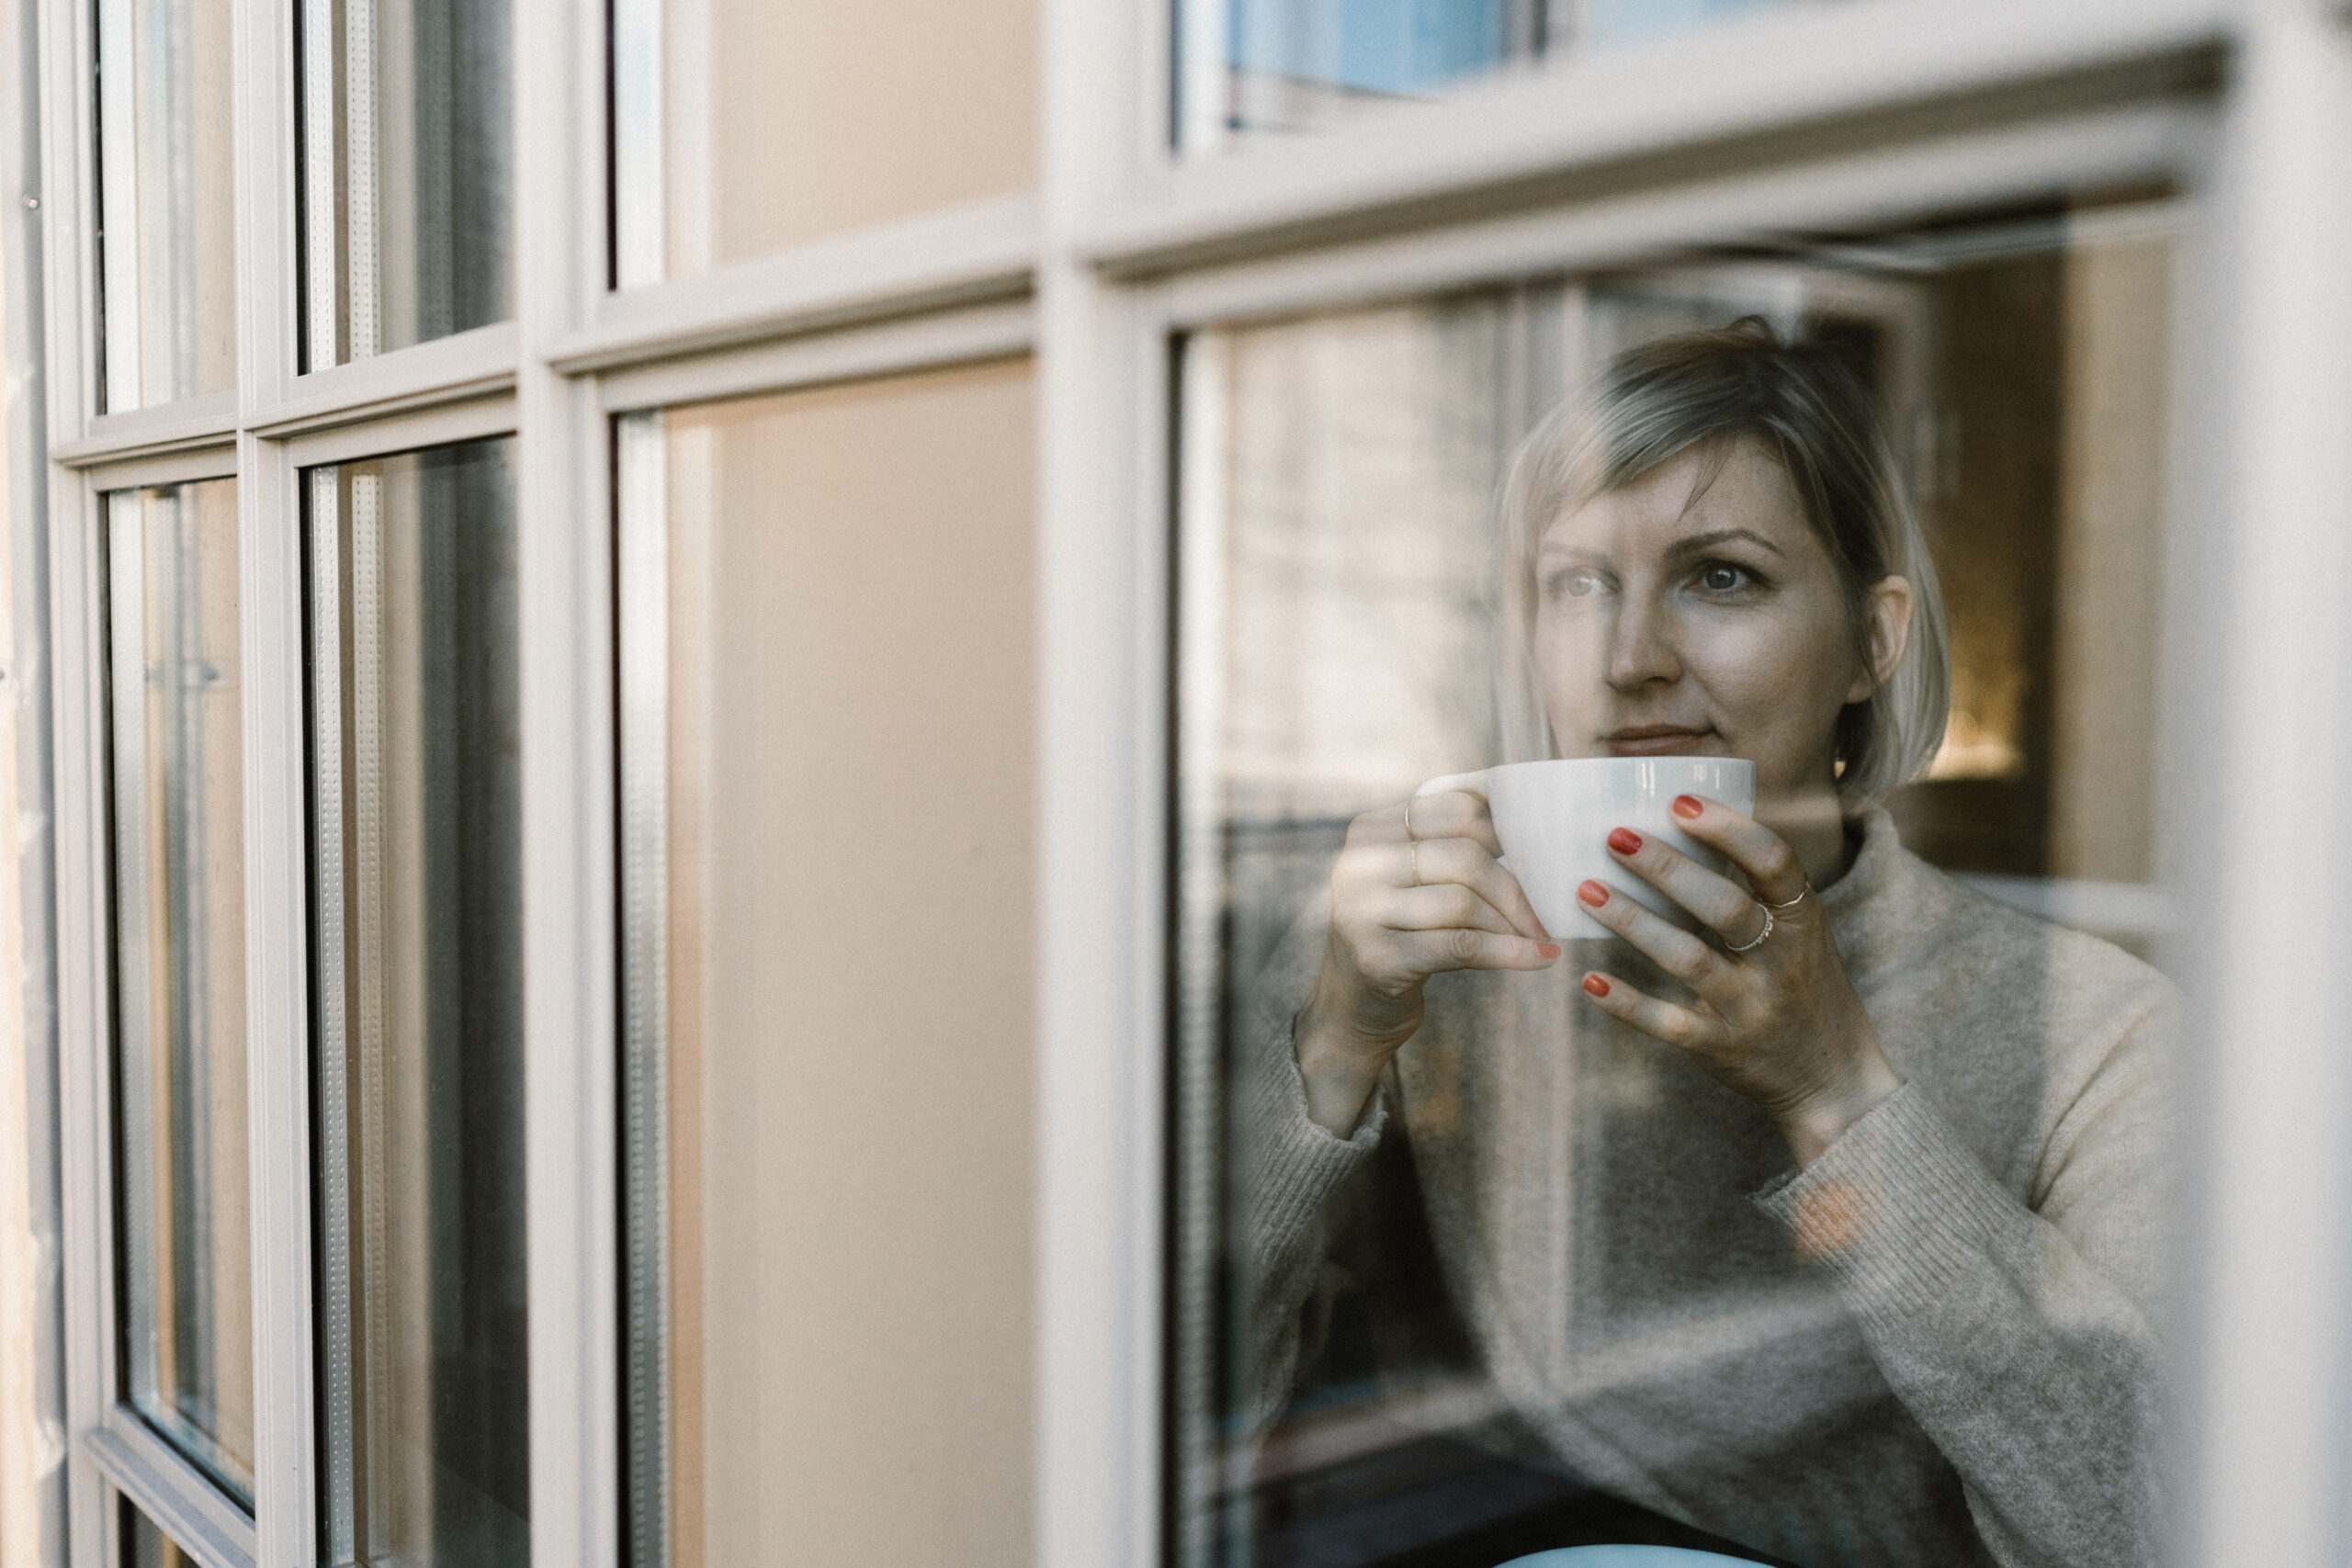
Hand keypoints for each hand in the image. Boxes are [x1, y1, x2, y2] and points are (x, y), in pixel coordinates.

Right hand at [1295, 789, 1560, 1134]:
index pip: (1454, 810)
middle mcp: (1358, 865)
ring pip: (1464, 902)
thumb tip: (1538, 833)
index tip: (1542, 854)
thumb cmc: (1400, 936)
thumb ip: (1454, 849)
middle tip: (1546, 913)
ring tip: (1538, 939)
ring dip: (1512, 924)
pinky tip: (1539, 959)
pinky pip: (1461, 946)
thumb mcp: (1414, 883)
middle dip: (1516, 887)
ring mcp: (1360, 911)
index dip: (1507, 830)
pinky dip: (1507, 952)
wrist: (1351, 1009)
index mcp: (1370, 832)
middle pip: (1463, 856)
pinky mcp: (1376, 958)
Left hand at [1572, 793, 1901, 1165]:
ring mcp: (1750, 1007)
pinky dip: (1627, 1002)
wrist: (1836, 1081)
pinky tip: (1590, 978)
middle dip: (1666, 869)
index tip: (1679, 802)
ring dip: (1633, 922)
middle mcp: (1781, 962)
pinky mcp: (1720, 1047)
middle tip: (1614, 836)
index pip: (1775, 863)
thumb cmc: (1805, 987)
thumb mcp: (1804, 932)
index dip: (1729, 829)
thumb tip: (1686, 818)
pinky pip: (1668, 1023)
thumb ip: (1760, 889)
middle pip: (1724, 907)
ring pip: (1687, 959)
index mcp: (1804, 921)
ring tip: (1587, 890)